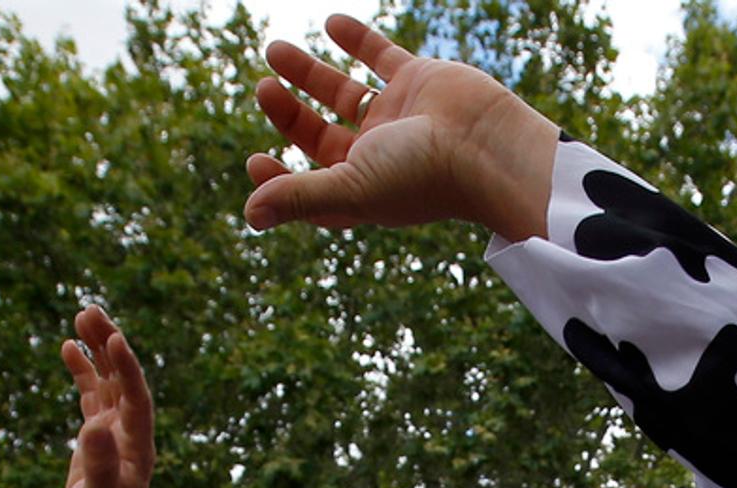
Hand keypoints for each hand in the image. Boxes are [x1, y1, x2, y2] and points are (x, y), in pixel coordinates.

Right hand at [59, 306, 155, 487]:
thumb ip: (98, 465)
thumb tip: (93, 428)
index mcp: (138, 445)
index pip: (136, 398)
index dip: (128, 369)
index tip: (115, 340)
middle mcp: (130, 430)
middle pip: (124, 378)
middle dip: (110, 343)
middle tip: (91, 310)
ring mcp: (114, 428)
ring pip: (109, 379)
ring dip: (98, 348)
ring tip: (83, 314)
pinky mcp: (98, 432)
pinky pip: (92, 392)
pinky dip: (84, 369)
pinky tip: (70, 346)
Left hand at [242, 14, 559, 240]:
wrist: (486, 144)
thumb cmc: (420, 176)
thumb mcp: (349, 188)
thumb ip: (299, 197)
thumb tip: (250, 215)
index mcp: (362, 189)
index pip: (311, 185)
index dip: (280, 177)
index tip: (255, 158)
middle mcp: (378, 156)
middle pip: (320, 134)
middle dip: (288, 112)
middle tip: (263, 88)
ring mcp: (397, 116)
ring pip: (343, 92)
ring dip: (307, 72)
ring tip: (274, 50)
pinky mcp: (418, 80)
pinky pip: (380, 56)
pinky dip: (356, 39)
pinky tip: (330, 23)